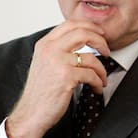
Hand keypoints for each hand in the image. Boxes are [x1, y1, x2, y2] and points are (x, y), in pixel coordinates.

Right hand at [5, 20, 110, 137]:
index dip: (89, 26)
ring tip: (102, 78)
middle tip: (106, 51)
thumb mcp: (44, 63)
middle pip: (83, 32)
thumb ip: (58, 50)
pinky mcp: (66, 76)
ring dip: (101, 69)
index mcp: (44, 44)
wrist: (30, 114)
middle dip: (100, 41)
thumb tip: (81, 40)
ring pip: (91, 57)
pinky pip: (91, 74)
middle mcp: (50, 49)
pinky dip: (98, 82)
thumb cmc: (40, 92)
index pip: (70, 24)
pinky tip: (96, 88)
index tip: (100, 33)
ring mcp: (58, 62)